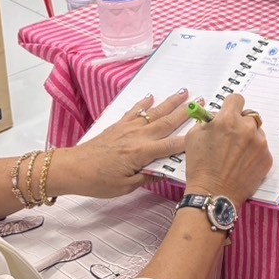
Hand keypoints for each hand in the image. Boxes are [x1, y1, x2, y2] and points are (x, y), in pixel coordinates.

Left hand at [55, 91, 190, 197]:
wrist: (73, 168)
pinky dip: (143, 104)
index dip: (189, 139)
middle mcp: (138, 136)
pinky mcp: (118, 126)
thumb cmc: (98, 181)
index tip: (204, 130)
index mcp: (142, 153)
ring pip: (153, 113)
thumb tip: (165, 171)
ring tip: (183, 92)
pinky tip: (150, 97)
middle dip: (185, 112)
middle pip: (166, 122)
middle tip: (201, 100)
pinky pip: (134, 112)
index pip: (172, 145)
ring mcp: (128, 128)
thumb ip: (147, 176)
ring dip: (169, 102)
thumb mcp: (126, 186)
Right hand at [183, 93, 273, 207]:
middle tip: (231, 137)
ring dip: (248, 138)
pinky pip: (262, 148)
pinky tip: (242, 163)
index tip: (229, 112)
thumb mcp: (193, 137)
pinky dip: (254, 153)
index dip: (230, 106)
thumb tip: (216, 116)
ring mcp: (260, 144)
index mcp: (228, 120)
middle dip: (240, 123)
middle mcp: (247, 128)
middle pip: (248, 116)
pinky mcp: (267, 158)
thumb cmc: (200, 168)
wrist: (213, 194)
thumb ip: (207, 121)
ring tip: (236, 154)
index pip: (236, 99)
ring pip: (256, 132)